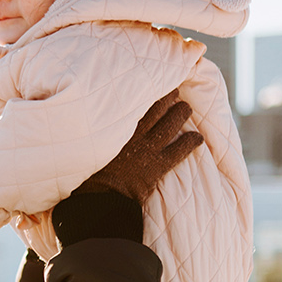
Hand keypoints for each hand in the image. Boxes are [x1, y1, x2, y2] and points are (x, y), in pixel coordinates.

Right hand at [74, 90, 203, 204]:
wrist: (98, 200)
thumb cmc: (85, 176)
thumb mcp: (84, 148)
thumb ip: (90, 133)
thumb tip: (83, 125)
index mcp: (115, 126)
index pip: (133, 100)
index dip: (145, 90)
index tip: (151, 81)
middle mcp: (134, 132)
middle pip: (156, 107)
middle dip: (168, 97)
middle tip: (175, 90)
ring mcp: (147, 148)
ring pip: (170, 124)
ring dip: (180, 114)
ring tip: (186, 108)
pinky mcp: (157, 165)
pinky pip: (180, 150)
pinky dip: (191, 143)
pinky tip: (198, 138)